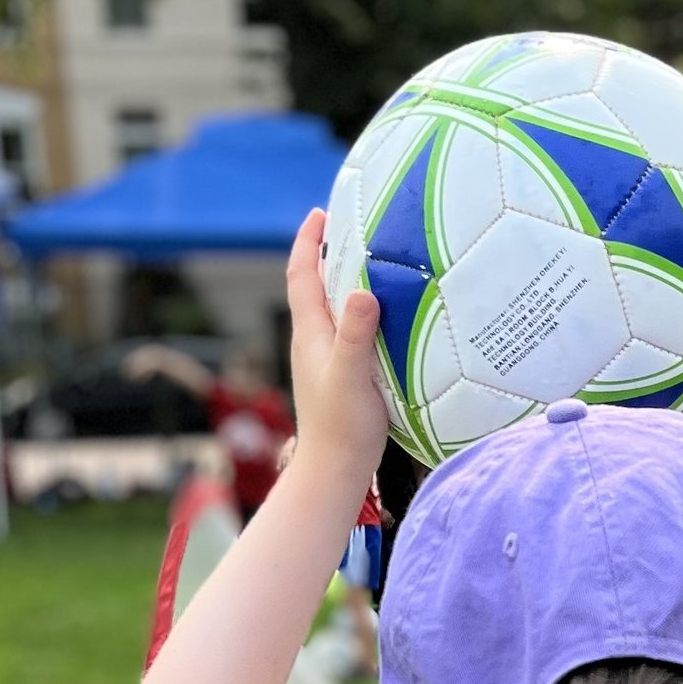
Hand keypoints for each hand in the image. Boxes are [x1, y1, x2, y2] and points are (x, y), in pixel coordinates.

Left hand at [285, 210, 386, 481]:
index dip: (308, 242)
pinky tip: (381, 315)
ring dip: (342, 280)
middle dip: (326, 252)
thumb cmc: (342, 426)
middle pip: (313, 285)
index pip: (302, 275)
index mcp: (310, 332)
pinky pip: (345, 329)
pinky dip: (357, 310)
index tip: (320, 212)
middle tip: (350, 225)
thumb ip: (355, 333)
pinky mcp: (339, 374)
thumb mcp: (352, 375)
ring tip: (369, 260)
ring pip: (329, 308)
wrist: (335, 471)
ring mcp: (324, 358)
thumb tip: (360, 290)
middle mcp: (312, 340)